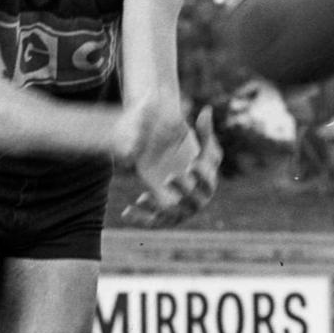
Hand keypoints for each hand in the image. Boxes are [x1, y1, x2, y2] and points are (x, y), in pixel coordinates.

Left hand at [121, 106, 221, 227]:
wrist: (176, 172)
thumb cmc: (192, 156)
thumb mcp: (198, 142)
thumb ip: (203, 129)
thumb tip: (206, 110)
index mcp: (207, 184)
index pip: (208, 182)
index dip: (202, 176)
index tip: (192, 165)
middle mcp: (196, 202)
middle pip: (191, 200)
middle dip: (181, 190)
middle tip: (169, 177)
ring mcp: (180, 213)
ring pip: (169, 215)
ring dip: (156, 207)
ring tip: (143, 198)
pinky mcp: (163, 219)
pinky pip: (151, 222)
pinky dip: (139, 219)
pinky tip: (126, 211)